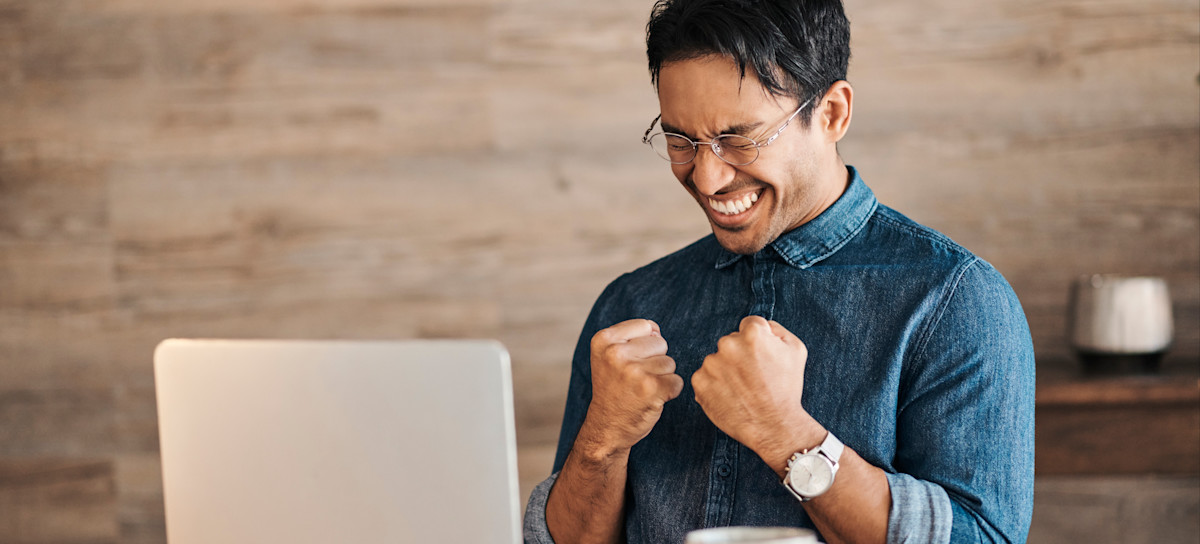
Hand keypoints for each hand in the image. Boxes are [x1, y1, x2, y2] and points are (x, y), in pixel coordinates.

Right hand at [581, 319, 684, 454]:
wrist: (606, 427)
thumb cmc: (614, 388)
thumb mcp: (609, 355)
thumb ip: (632, 336)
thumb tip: (657, 331)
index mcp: (603, 339)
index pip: (646, 326)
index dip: (644, 345)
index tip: (628, 363)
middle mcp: (615, 353)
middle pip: (660, 343)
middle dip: (654, 360)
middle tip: (635, 379)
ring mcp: (633, 371)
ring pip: (670, 362)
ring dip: (661, 377)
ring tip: (641, 389)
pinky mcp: (651, 389)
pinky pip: (677, 381)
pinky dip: (670, 392)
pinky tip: (651, 399)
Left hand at [692, 315, 818, 464]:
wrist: (773, 426)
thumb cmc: (787, 388)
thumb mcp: (796, 350)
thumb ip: (776, 329)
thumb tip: (761, 325)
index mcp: (752, 333)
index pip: (749, 325)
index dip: (757, 342)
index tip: (761, 359)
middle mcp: (728, 344)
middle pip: (731, 342)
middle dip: (740, 355)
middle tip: (753, 377)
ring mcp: (711, 364)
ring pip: (717, 360)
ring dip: (726, 371)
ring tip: (743, 389)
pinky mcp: (699, 382)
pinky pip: (705, 377)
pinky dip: (714, 385)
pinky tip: (730, 396)